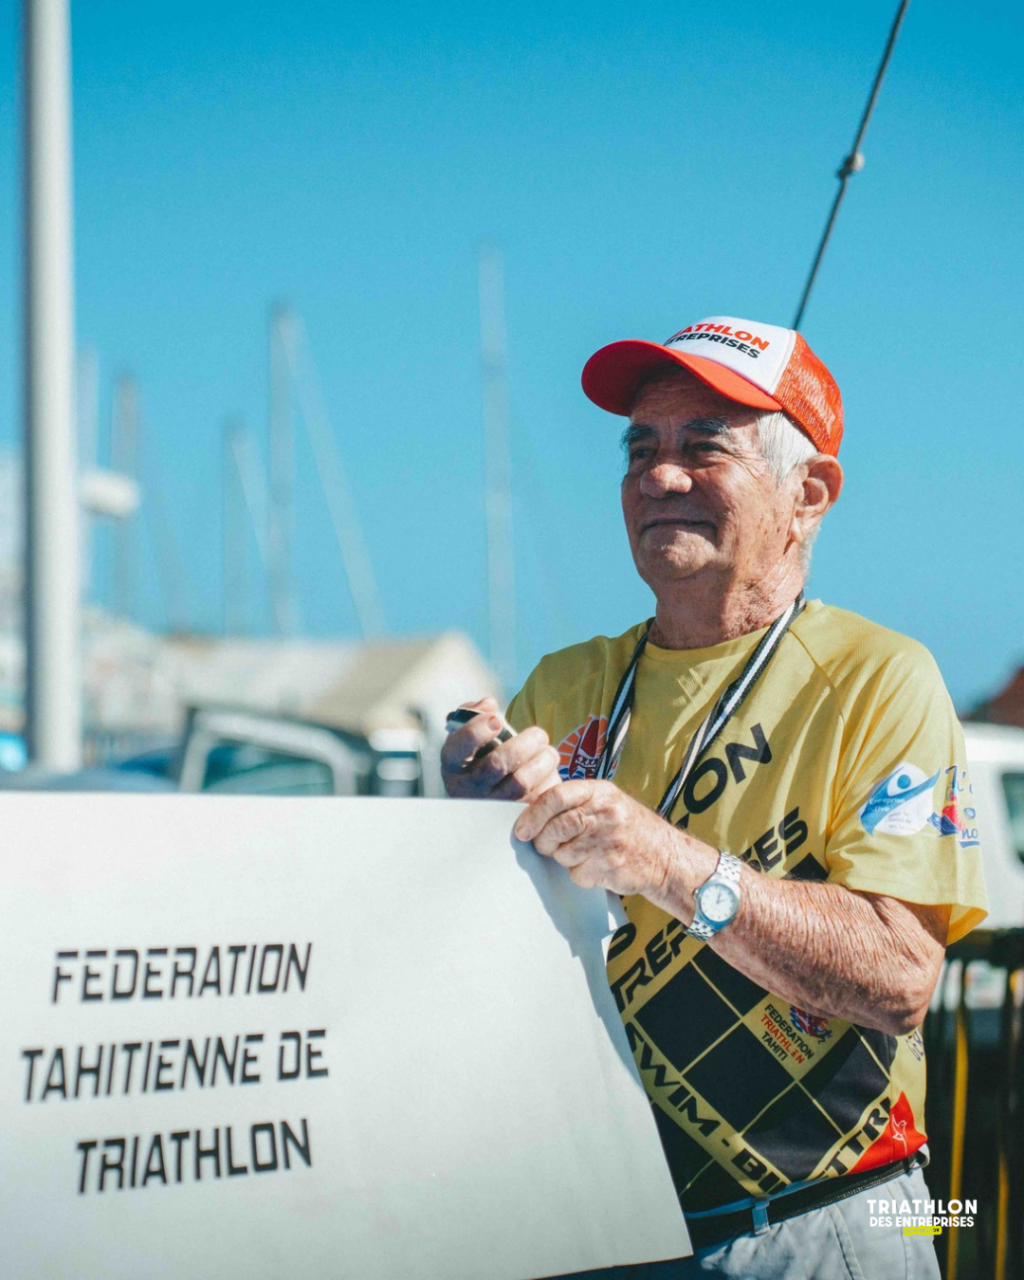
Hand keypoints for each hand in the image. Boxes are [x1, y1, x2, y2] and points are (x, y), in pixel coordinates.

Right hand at [441, 697, 561, 801]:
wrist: (488, 796)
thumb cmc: (480, 756)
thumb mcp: (468, 736)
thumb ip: (474, 713)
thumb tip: (489, 704)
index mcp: (454, 764)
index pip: (459, 747)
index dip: (478, 731)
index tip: (497, 720)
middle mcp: (469, 789)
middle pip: (497, 764)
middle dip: (524, 743)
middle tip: (538, 734)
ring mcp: (492, 806)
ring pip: (521, 782)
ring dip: (542, 760)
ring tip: (546, 750)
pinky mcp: (517, 816)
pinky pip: (539, 796)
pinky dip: (550, 778)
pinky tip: (548, 770)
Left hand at [513, 779, 697, 897]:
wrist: (666, 856)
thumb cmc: (629, 827)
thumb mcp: (607, 802)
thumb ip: (574, 802)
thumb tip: (530, 811)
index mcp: (601, 791)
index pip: (557, 796)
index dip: (533, 814)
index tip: (521, 828)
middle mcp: (606, 813)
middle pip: (556, 827)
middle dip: (542, 840)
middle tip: (543, 844)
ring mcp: (609, 841)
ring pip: (563, 852)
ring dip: (563, 857)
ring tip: (582, 853)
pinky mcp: (610, 866)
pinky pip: (576, 873)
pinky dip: (579, 873)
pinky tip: (595, 866)